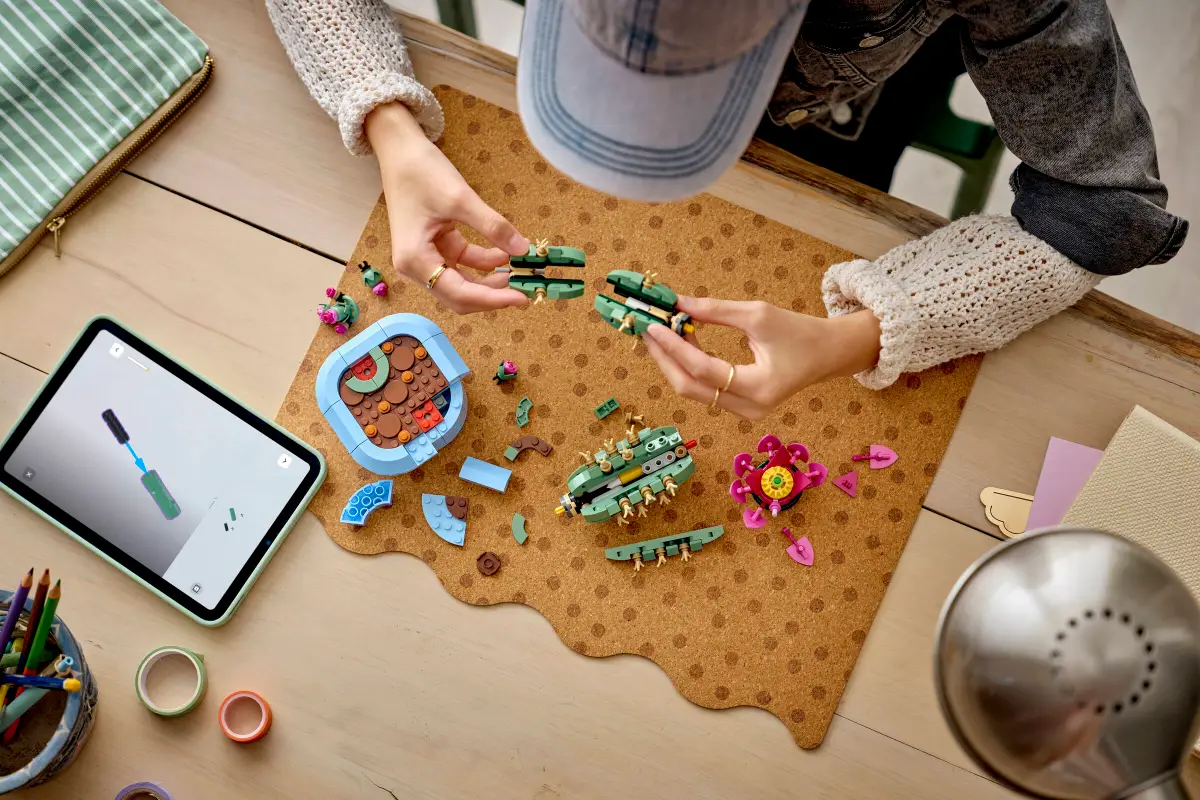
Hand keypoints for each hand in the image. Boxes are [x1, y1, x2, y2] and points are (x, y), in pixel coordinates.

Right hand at [365, 102, 528, 313]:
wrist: (400, 149)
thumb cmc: (420, 171)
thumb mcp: (460, 198)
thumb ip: (492, 226)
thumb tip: (523, 249)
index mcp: (415, 260)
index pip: (459, 293)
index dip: (492, 299)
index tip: (521, 298)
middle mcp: (416, 266)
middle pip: (459, 296)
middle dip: (492, 295)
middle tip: (525, 290)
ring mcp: (425, 257)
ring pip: (462, 283)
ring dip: (489, 281)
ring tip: (519, 272)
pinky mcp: (434, 247)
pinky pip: (462, 263)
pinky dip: (483, 263)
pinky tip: (505, 254)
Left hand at [642, 297, 881, 419]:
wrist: (828, 354)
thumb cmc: (799, 331)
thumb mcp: (758, 314)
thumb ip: (715, 310)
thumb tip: (677, 303)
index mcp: (759, 388)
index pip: (702, 369)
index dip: (673, 346)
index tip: (653, 325)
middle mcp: (749, 408)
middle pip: (690, 388)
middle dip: (664, 359)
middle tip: (647, 332)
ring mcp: (744, 412)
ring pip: (694, 391)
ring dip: (674, 362)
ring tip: (662, 332)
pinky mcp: (740, 407)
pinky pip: (705, 389)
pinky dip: (689, 366)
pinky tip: (680, 343)